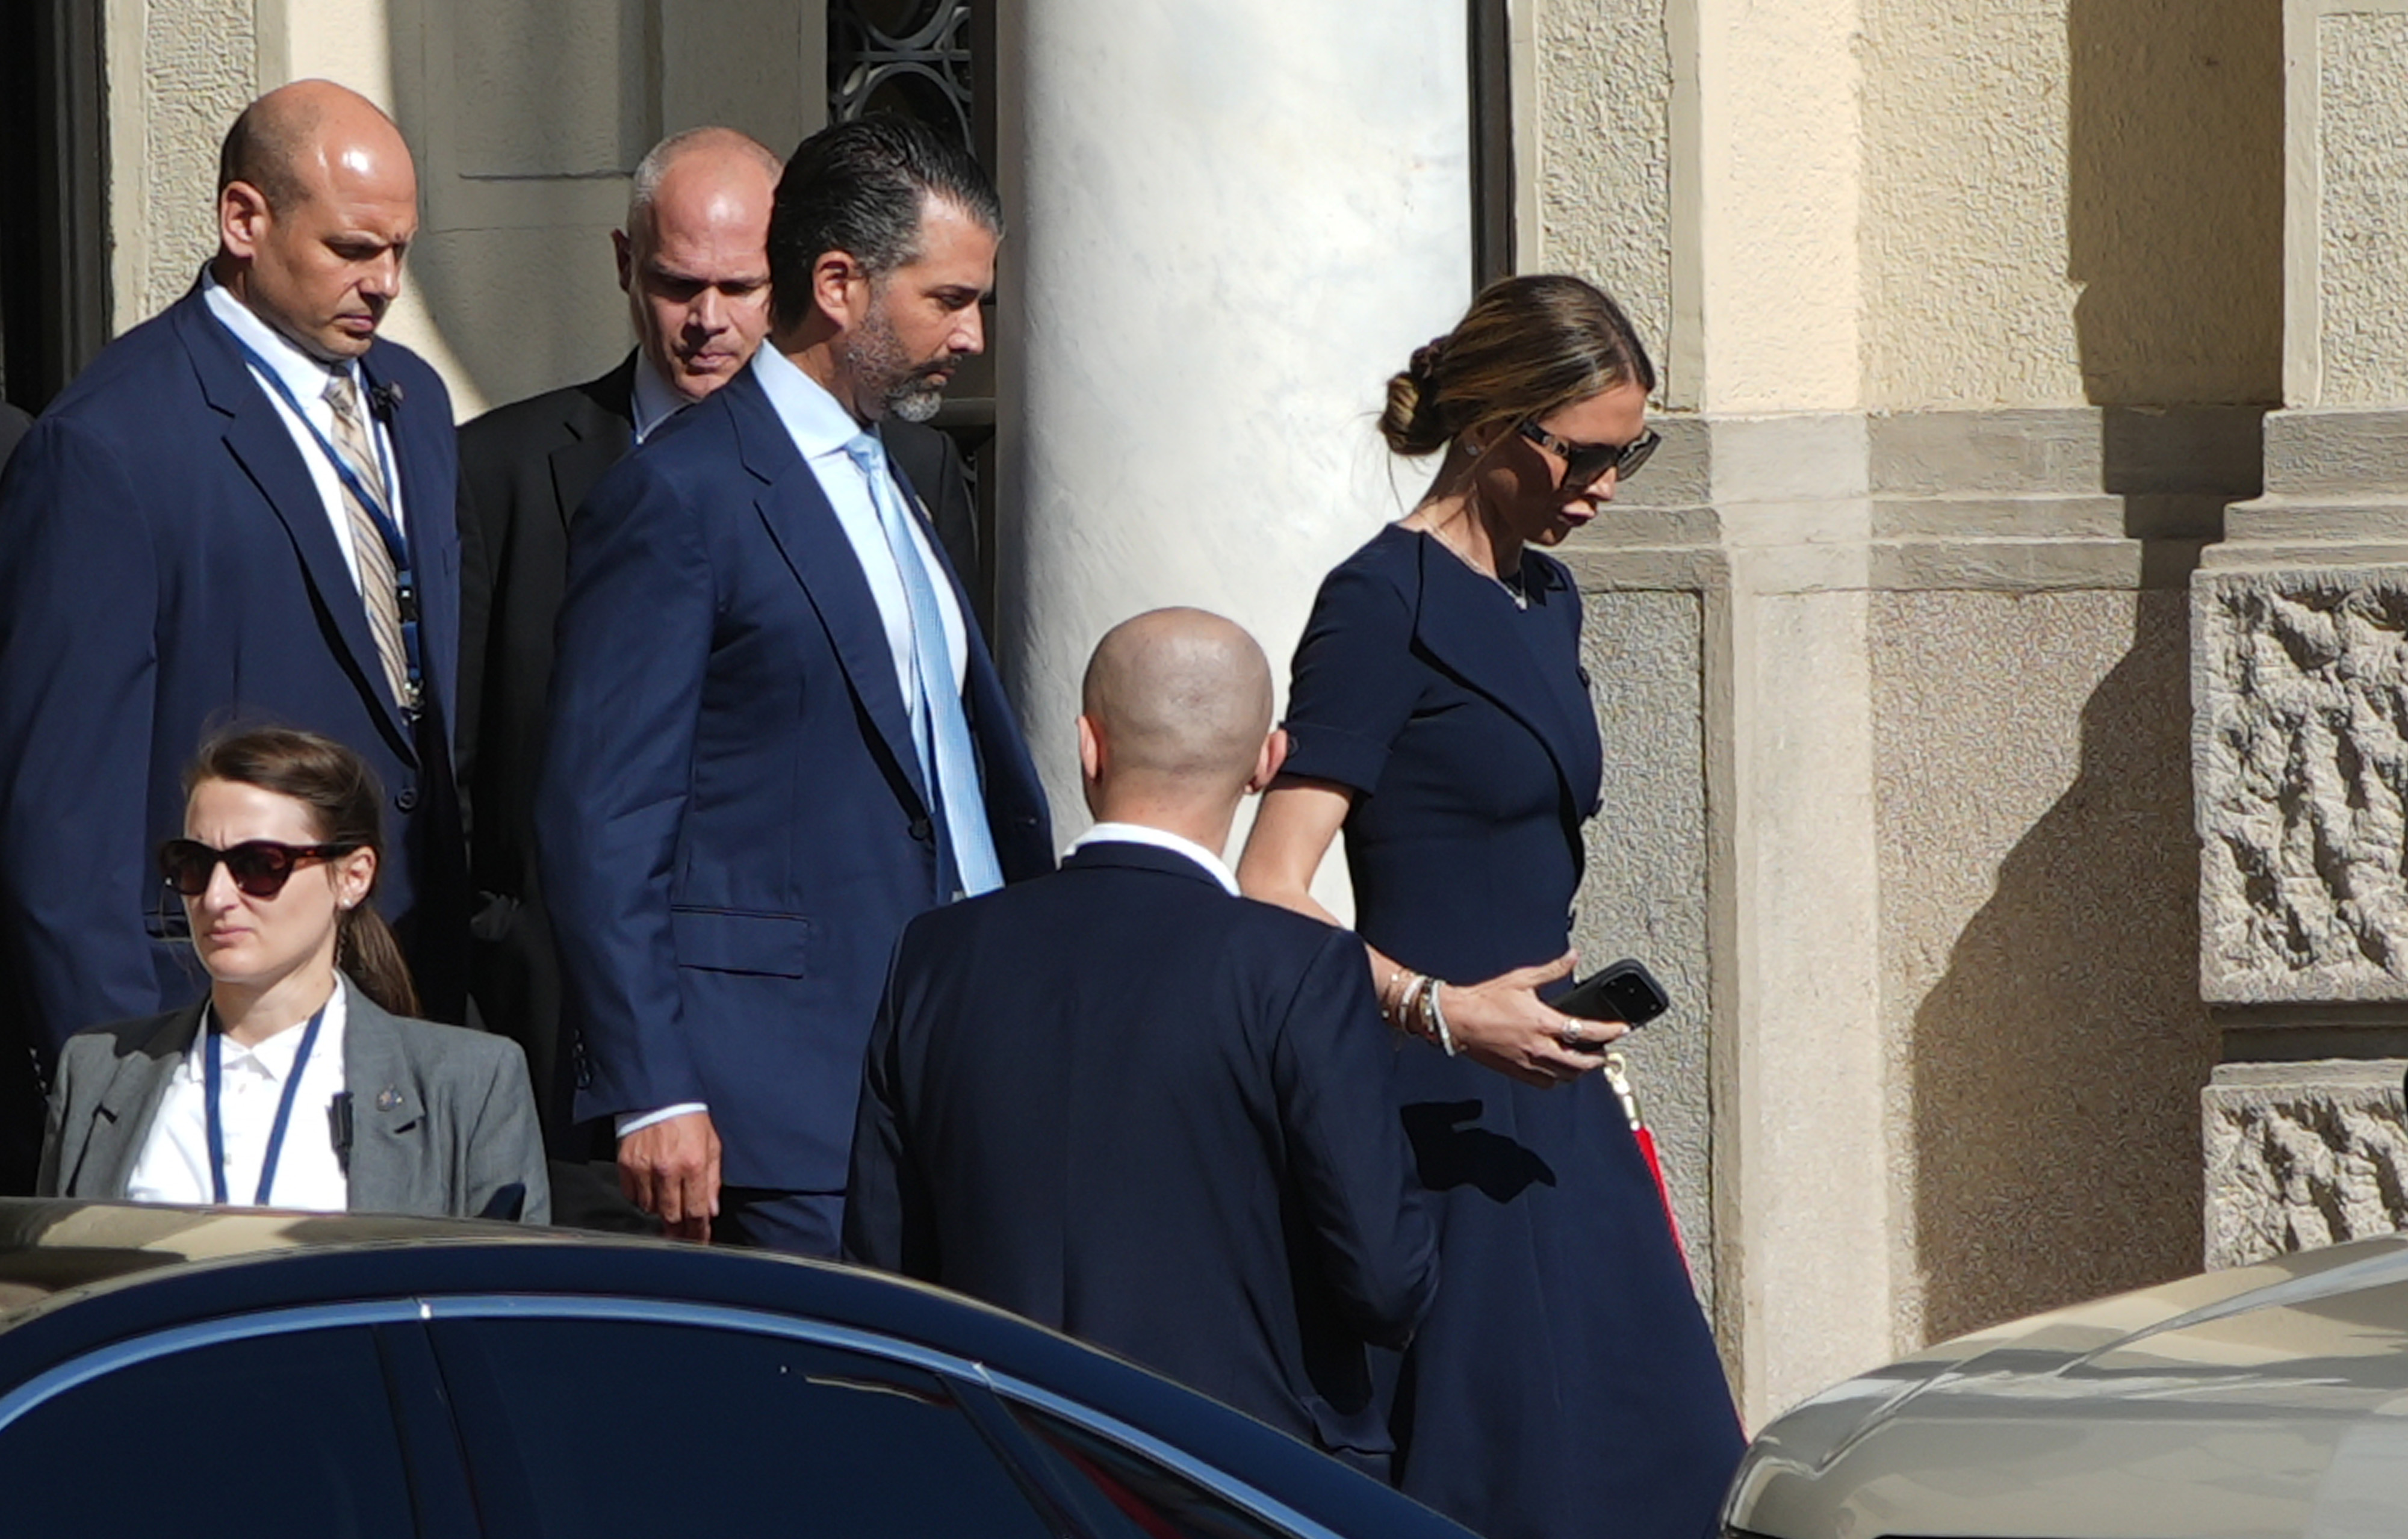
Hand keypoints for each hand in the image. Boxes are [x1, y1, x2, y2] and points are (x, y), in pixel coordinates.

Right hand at [619, 1110, 721, 1241]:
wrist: (659, 1095)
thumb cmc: (688, 1117)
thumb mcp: (712, 1144)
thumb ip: (713, 1179)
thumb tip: (711, 1209)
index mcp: (693, 1164)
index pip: (696, 1211)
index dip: (699, 1231)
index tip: (700, 1240)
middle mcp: (668, 1170)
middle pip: (672, 1216)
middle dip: (679, 1230)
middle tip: (682, 1236)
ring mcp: (644, 1169)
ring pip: (651, 1209)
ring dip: (661, 1211)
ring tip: (668, 1203)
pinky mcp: (626, 1165)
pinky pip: (632, 1196)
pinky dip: (642, 1198)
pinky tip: (651, 1191)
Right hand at [1436, 951, 1625, 1087]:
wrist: (1456, 1020)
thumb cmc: (1485, 999)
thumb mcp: (1522, 979)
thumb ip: (1552, 970)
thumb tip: (1572, 957)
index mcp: (1543, 1023)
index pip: (1587, 1032)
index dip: (1610, 1032)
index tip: (1622, 1029)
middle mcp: (1539, 1048)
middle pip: (1581, 1063)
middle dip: (1598, 1059)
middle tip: (1606, 1052)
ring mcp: (1528, 1063)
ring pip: (1565, 1077)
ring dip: (1579, 1070)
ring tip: (1585, 1061)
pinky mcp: (1517, 1072)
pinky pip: (1546, 1083)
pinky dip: (1558, 1079)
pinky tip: (1558, 1069)